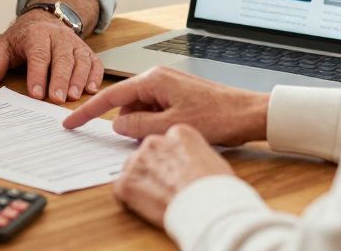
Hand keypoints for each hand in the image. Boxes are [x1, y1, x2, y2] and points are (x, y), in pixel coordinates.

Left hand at [0, 8, 101, 103]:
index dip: (37, 75)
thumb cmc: (23, 38)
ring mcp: (75, 43)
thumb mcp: (5, 46)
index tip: (36, 94)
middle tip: (57, 99)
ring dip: (78, 79)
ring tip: (73, 97)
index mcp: (36, 35)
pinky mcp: (86, 50)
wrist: (44, 19)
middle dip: (60, 80)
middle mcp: (58, 37)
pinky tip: (92, 90)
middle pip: (62, 58)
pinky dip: (96, 76)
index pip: (38, 55)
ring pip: (80, 60)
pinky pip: (95, 62)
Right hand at [62, 66, 268, 144]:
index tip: (70, 121)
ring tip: (165, 137)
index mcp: (153, 80)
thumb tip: (117, 125)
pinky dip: (154, 123)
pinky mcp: (178, 94)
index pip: (110, 95)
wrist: (249, 114)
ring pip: (141, 108)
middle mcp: (158, 78)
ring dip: (144, 125)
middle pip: (126, 103)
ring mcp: (169, 85)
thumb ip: (137, 125)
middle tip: (142, 140)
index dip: (88, 111)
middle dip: (127, 124)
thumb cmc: (217, 117)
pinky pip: (155, 109)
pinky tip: (169, 134)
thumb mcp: (171, 126)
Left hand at [112, 124, 233, 227]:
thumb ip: (193, 153)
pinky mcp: (126, 182)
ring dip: (143, 183)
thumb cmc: (218, 189)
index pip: (167, 142)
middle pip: (148, 154)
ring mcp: (138, 161)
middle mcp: (154, 142)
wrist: (208, 209)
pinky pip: (123, 189)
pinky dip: (131, 199)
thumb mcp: (213, 159)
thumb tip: (189, 162)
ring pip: (134, 170)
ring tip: (161, 199)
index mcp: (178, 133)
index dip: (171, 160)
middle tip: (168, 187)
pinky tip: (149, 207)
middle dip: (155, 169)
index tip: (176, 171)